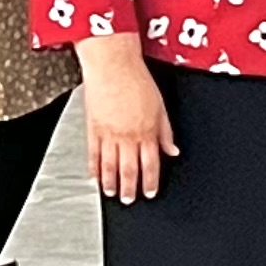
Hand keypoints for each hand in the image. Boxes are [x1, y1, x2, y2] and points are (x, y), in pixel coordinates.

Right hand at [79, 35, 176, 203]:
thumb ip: (165, 131)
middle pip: (129, 169)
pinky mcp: (93, 128)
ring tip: (111, 194)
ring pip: (110, 166)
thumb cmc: (137, 80)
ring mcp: (109, 134)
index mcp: (147, 131)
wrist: (113, 65)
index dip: (150, 181)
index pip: (151, 163)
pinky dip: (94, 168)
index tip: (149, 192)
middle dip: (130, 188)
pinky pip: (93, 154)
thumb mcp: (160, 106)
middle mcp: (128, 136)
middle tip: (129, 200)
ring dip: (111, 183)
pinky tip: (94, 177)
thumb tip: (173, 151)